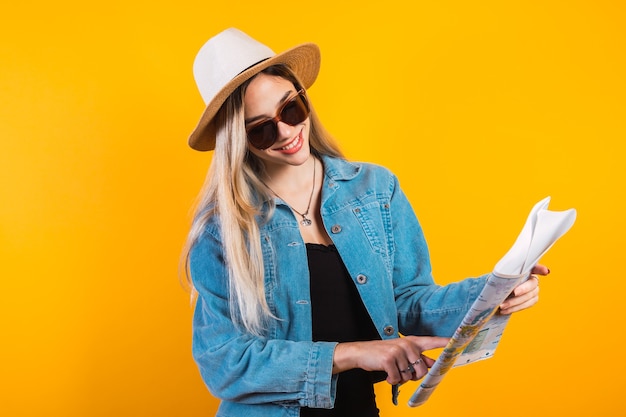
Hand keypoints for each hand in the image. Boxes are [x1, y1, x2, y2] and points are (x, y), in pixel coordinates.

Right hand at [332, 336, 448, 384]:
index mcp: (412, 342)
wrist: (361, 352)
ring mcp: (398, 351)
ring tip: (392, 371)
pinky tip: (386, 375)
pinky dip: (392, 381)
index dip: (445, 342)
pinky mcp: (389, 359)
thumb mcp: (402, 352)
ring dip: (400, 379)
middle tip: (403, 373)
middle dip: (413, 377)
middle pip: (422, 370)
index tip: (457, 341)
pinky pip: (397, 379)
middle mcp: (407, 344)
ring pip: (409, 376)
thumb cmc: (383, 353)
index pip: (432, 342)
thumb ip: (418, 358)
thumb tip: (433, 365)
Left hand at [499, 264, 549, 314]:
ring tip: (502, 306)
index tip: (545, 271)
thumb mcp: (499, 276)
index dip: (541, 269)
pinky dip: (514, 308)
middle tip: (513, 292)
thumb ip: (503, 275)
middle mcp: (533, 279)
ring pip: (529, 297)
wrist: (498, 292)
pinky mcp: (532, 300)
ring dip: (515, 302)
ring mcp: (534, 291)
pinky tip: (505, 310)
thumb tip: (499, 277)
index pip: (535, 267)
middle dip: (523, 289)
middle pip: (532, 284)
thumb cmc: (498, 281)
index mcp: (526, 269)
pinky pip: (525, 305)